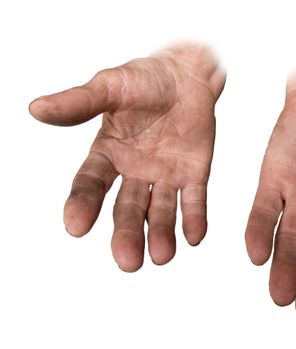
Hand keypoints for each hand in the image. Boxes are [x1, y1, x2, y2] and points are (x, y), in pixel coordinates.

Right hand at [30, 44, 225, 271]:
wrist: (186, 75)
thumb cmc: (145, 78)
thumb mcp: (109, 87)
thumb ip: (79, 102)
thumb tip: (36, 109)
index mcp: (108, 154)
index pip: (91, 184)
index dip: (83, 204)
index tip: (75, 227)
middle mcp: (134, 172)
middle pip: (128, 208)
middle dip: (127, 233)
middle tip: (128, 262)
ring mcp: (165, 175)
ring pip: (161, 210)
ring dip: (162, 233)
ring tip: (163, 256)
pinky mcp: (194, 174)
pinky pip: (194, 199)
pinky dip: (194, 218)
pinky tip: (194, 237)